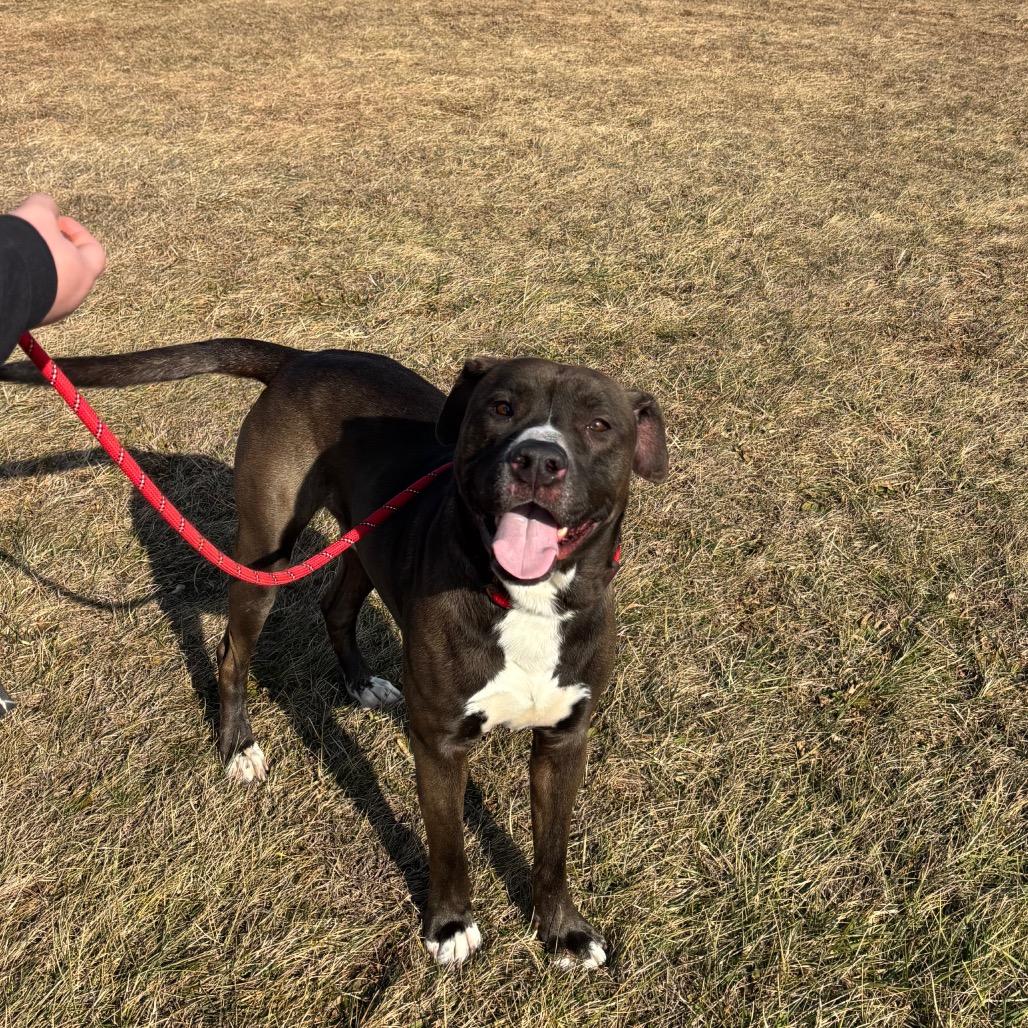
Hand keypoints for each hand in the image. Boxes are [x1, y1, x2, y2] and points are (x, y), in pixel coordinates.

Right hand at [9, 193, 105, 324]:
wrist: (2, 289)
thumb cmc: (27, 251)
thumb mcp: (36, 214)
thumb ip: (46, 205)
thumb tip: (47, 206)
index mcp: (85, 273)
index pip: (94, 251)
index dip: (78, 231)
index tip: (57, 221)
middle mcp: (75, 296)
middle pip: (73, 268)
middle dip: (56, 248)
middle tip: (36, 234)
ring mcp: (55, 310)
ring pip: (54, 283)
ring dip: (41, 265)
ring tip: (19, 250)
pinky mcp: (33, 317)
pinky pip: (36, 295)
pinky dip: (28, 280)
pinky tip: (11, 268)